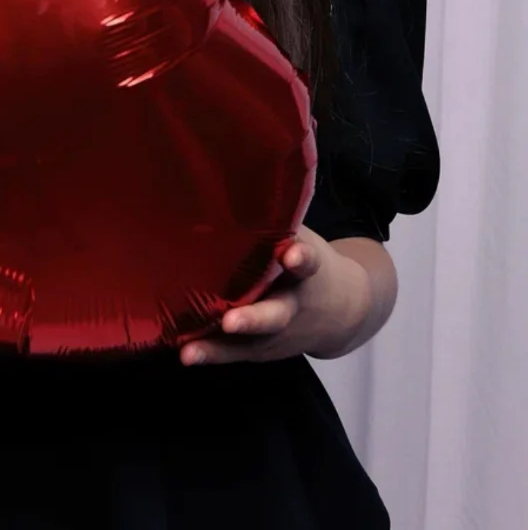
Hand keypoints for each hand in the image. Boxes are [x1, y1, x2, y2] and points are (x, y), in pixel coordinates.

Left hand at [179, 225, 371, 366]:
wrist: (344, 311)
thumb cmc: (305, 260)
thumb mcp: (300, 235)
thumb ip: (273, 220)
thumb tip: (233, 175)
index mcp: (307, 271)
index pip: (308, 263)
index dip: (301, 259)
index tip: (293, 256)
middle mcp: (293, 306)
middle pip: (275, 315)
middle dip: (253, 319)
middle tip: (232, 321)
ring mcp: (277, 333)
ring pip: (249, 343)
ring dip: (219, 347)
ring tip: (190, 352)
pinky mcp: (261, 349)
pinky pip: (235, 354)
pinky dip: (210, 354)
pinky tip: (184, 353)